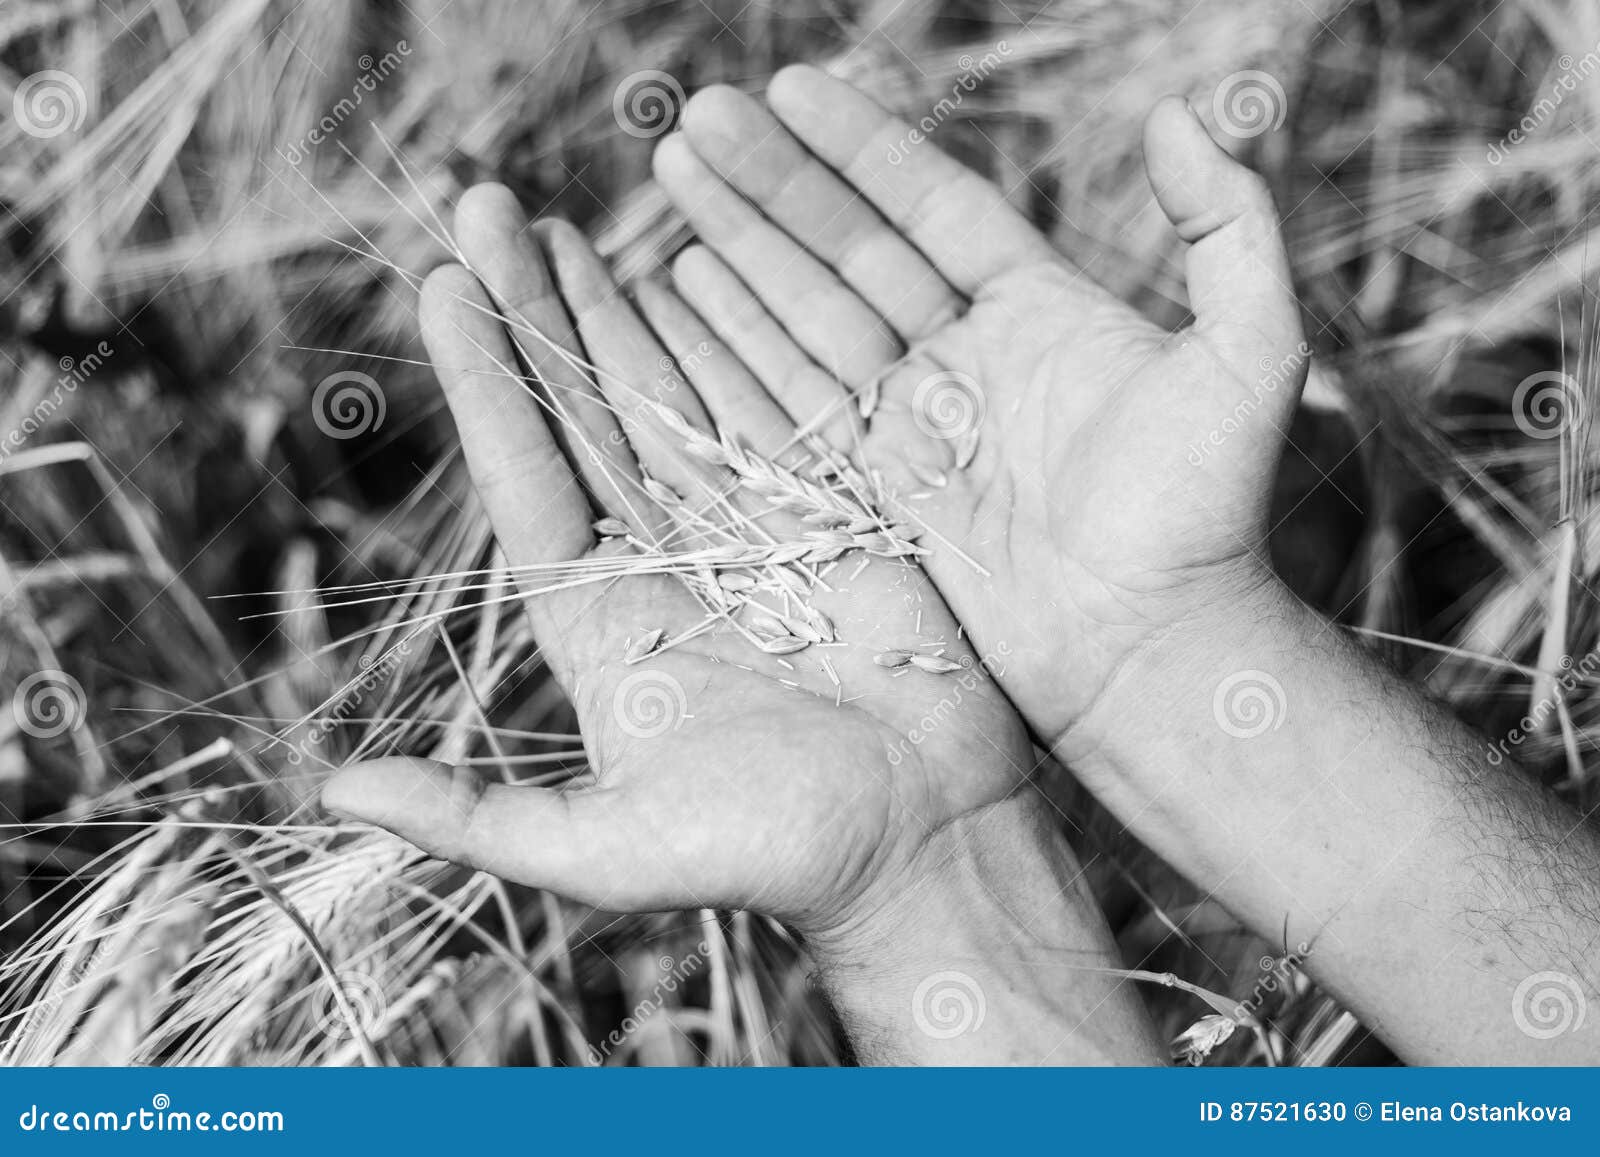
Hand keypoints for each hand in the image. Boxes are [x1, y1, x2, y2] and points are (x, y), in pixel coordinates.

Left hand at [321, 186, 1038, 946]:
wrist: (922, 852)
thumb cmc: (771, 858)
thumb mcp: (609, 851)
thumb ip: (479, 818)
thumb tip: (333, 792)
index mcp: (602, 623)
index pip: (527, 478)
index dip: (487, 382)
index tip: (444, 286)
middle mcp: (663, 563)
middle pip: (585, 415)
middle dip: (536, 312)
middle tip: (488, 205)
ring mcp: (748, 532)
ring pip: (670, 398)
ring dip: (617, 309)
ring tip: (570, 222)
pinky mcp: (830, 517)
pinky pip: (770, 409)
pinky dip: (733, 340)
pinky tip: (694, 272)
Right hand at [651, 66, 1306, 750]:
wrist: (1151, 650)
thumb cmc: (1208, 514)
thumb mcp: (1247, 355)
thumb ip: (1225, 227)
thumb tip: (1177, 113)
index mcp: (1036, 311)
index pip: (928, 204)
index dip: (857, 145)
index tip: (786, 86)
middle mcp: (963, 359)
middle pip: (847, 247)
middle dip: (771, 181)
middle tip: (696, 117)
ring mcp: (912, 425)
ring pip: (806, 313)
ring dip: (738, 244)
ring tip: (671, 175)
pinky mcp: (872, 492)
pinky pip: (792, 399)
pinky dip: (737, 342)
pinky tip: (684, 284)